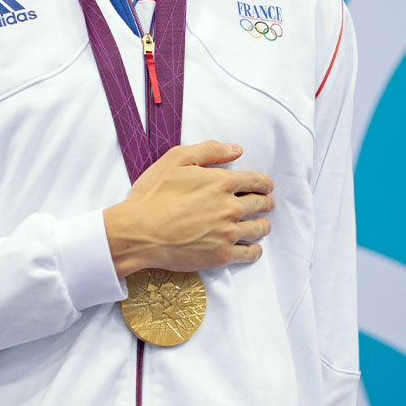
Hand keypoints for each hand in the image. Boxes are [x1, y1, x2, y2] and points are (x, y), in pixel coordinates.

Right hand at [103, 140, 273, 278]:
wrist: (139, 231)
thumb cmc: (154, 194)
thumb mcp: (177, 159)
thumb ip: (210, 150)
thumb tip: (236, 149)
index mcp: (222, 182)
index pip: (257, 181)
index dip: (264, 183)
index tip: (266, 186)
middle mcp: (230, 207)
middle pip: (261, 204)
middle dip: (266, 202)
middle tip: (266, 203)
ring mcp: (227, 233)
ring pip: (258, 229)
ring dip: (263, 224)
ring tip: (262, 224)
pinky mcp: (221, 255)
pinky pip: (248, 253)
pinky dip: (255, 250)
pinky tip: (253, 247)